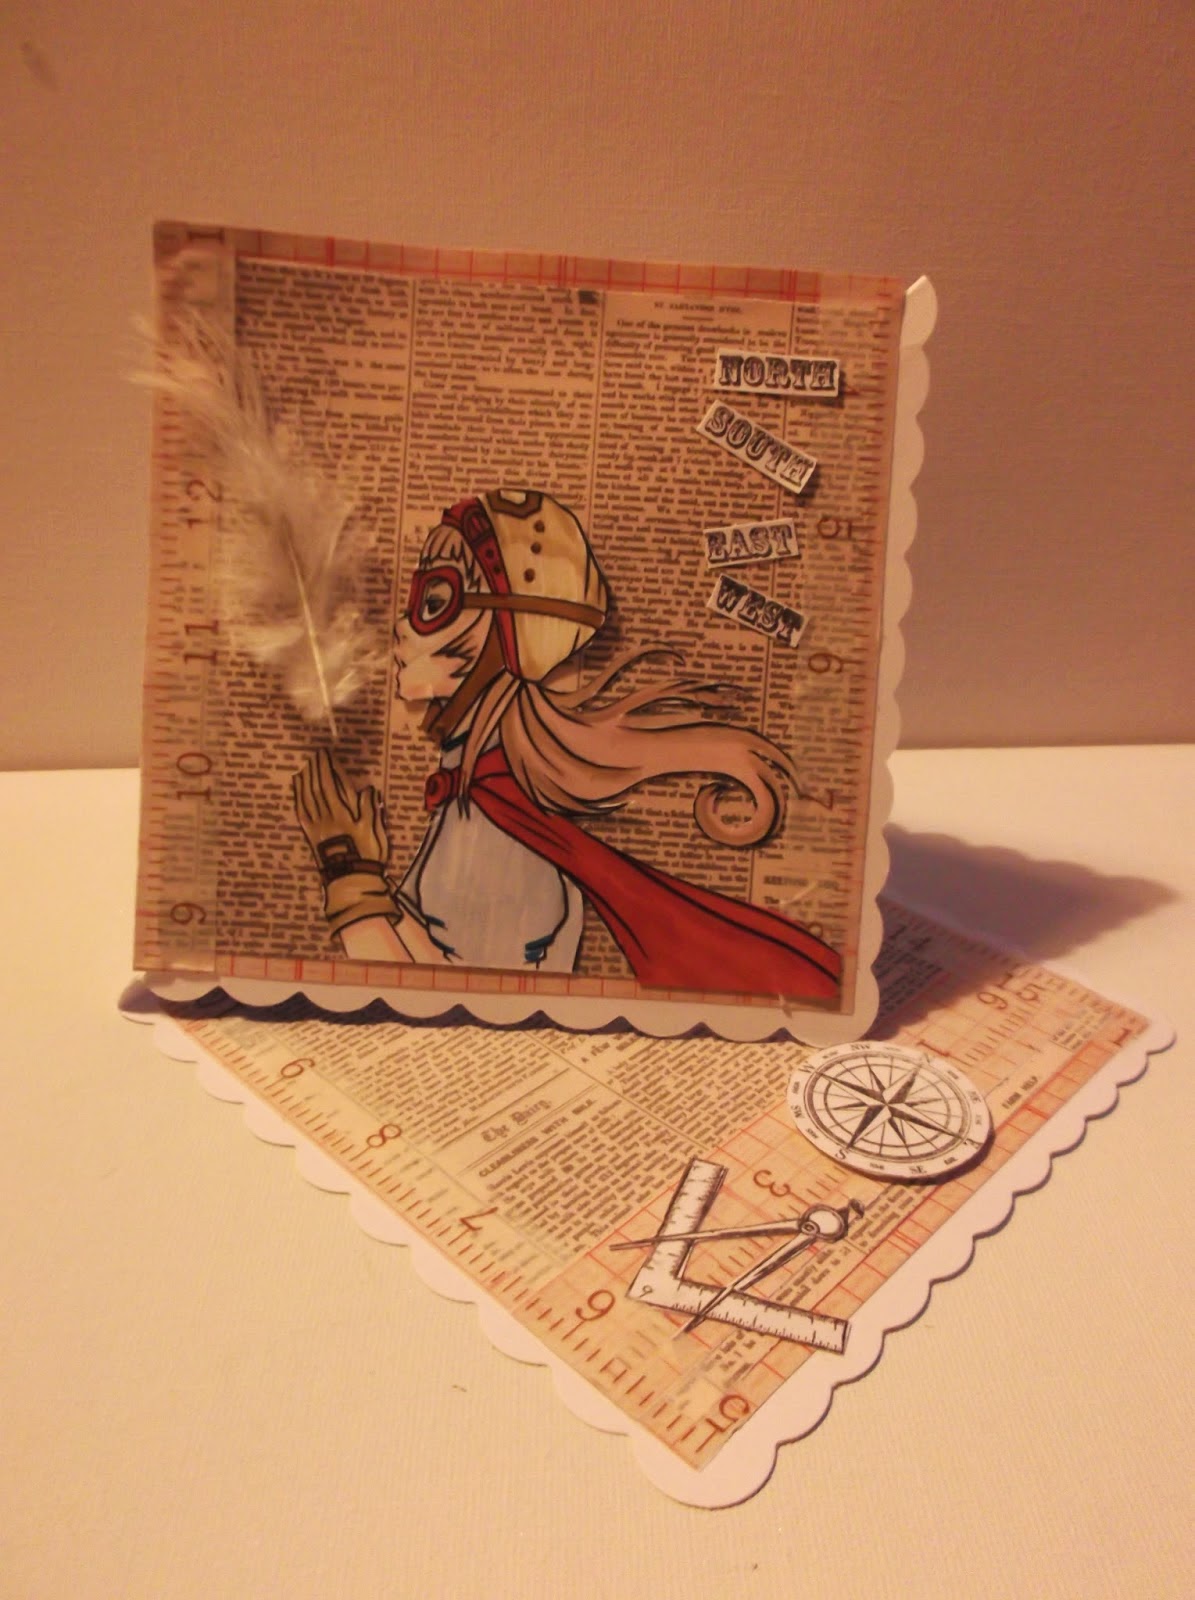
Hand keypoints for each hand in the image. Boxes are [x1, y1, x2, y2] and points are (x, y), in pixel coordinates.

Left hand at [292, 751, 398, 936]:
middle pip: (318, 788)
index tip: (326, 754)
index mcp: (343, 814)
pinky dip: (298, 797)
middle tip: (315, 755)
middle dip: (316, 769)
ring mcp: (316, 826)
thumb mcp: (375, 831)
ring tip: (305, 766)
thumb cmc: (367, 856)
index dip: (328, 768)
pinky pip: (302, 812)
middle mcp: (327, 817)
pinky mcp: (311, 835)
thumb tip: (368, 789)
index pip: (333, 785)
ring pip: (307, 798)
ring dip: (306, 780)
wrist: (351, 880)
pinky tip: (297, 788)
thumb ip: (370, 808)